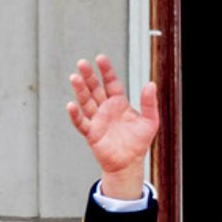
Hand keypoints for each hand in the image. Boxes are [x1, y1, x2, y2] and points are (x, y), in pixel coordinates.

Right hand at [66, 54, 160, 198]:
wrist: (129, 163)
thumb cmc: (139, 143)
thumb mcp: (150, 121)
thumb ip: (149, 103)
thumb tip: (151, 84)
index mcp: (118, 103)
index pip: (111, 82)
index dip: (106, 70)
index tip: (100, 58)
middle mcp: (105, 109)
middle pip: (95, 89)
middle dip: (89, 76)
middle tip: (82, 63)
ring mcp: (97, 120)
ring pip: (86, 102)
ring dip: (80, 90)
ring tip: (74, 77)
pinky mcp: (91, 134)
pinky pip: (81, 123)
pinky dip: (75, 115)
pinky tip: (71, 105)